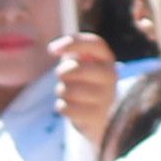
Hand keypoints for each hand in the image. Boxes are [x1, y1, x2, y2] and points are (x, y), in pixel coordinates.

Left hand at [54, 32, 119, 148]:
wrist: (103, 115)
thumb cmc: (87, 81)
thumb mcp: (83, 62)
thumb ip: (72, 51)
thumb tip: (54, 49)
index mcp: (107, 59)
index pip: (94, 43)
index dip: (72, 43)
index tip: (51, 49)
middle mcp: (110, 76)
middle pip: (75, 69)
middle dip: (62, 73)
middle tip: (63, 76)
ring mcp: (106, 98)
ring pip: (68, 90)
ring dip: (62, 91)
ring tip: (70, 93)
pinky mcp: (96, 117)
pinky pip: (66, 108)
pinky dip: (63, 106)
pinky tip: (72, 106)